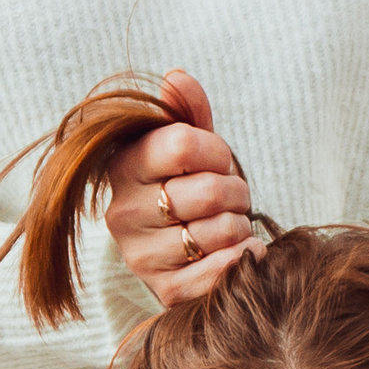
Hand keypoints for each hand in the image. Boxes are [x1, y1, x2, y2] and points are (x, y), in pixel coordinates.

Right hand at [100, 66, 255, 307]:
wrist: (178, 250)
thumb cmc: (187, 186)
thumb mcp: (187, 144)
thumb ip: (185, 110)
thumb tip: (177, 78)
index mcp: (124, 167)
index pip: (184, 145)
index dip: (217, 151)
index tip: (218, 161)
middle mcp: (123, 213)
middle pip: (210, 191)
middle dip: (237, 191)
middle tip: (231, 198)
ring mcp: (141, 256)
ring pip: (223, 231)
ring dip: (240, 226)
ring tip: (226, 225)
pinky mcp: (165, 290)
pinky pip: (224, 270)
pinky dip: (245, 257)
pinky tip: (236, 252)